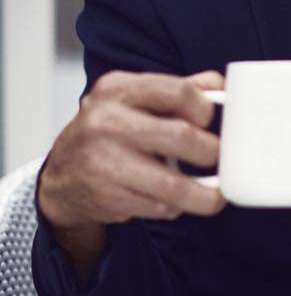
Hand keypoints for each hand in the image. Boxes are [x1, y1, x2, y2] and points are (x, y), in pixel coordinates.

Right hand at [38, 70, 225, 271]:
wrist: (63, 175)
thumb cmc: (110, 130)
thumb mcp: (136, 98)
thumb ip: (179, 89)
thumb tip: (222, 88)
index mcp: (117, 89)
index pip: (179, 92)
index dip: (205, 108)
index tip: (209, 120)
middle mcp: (106, 123)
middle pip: (181, 137)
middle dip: (211, 152)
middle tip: (218, 157)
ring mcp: (103, 162)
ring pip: (173, 185)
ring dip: (204, 194)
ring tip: (216, 194)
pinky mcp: (106, 198)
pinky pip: (158, 207)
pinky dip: (175, 206)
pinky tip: (174, 200)